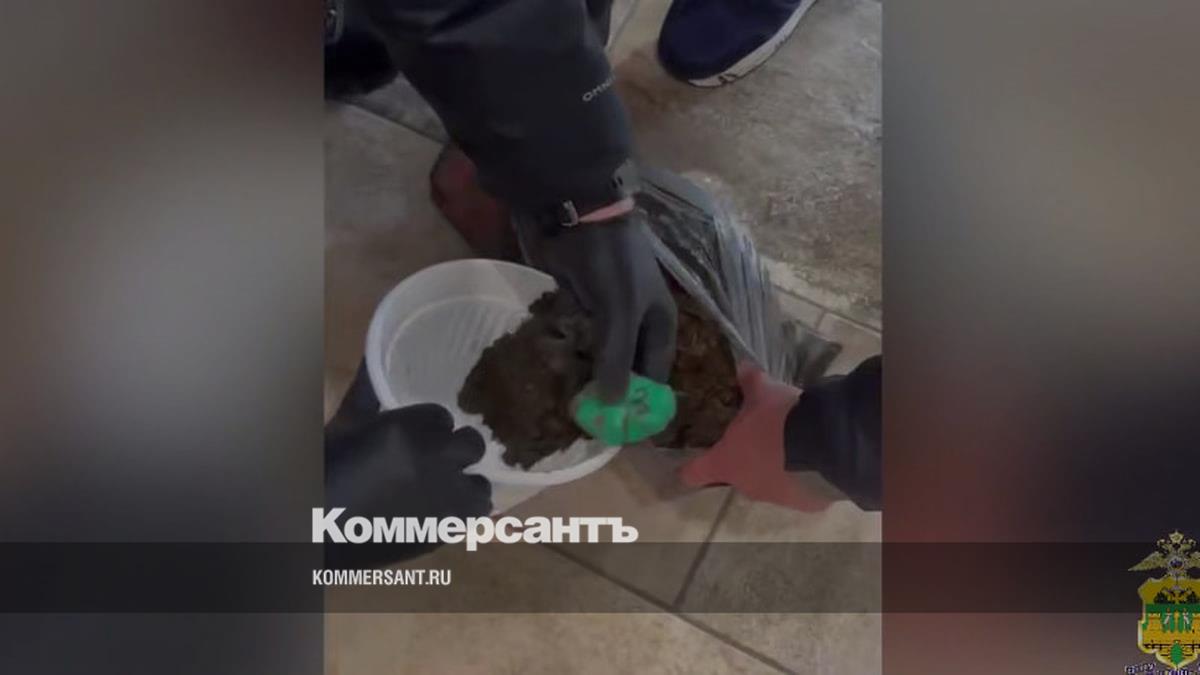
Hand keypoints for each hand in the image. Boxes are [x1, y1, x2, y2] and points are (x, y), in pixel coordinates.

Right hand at [325, 364, 491, 565]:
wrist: (317, 534)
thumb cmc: (325, 473)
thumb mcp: (344, 426)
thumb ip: (367, 392)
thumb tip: (374, 352)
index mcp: (406, 433)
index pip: (442, 416)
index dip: (429, 426)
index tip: (416, 433)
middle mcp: (433, 464)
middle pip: (471, 445)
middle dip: (454, 449)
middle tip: (432, 458)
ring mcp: (443, 502)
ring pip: (479, 485)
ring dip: (464, 483)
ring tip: (441, 488)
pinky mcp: (444, 534)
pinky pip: (473, 516)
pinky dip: (460, 511)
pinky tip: (440, 511)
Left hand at [516, 207, 676, 402]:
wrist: (574, 212)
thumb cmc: (611, 261)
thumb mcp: (620, 311)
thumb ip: (617, 357)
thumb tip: (615, 405)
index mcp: (658, 322)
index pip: (655, 372)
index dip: (643, 400)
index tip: (624, 429)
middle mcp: (635, 321)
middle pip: (626, 366)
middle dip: (611, 390)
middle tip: (589, 421)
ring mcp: (605, 313)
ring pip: (598, 354)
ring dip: (587, 374)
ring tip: (568, 405)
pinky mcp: (577, 305)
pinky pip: (575, 338)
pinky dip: (568, 354)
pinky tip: (554, 375)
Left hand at [680, 364, 831, 511]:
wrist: (825, 445)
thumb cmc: (780, 419)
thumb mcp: (765, 393)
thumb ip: (751, 383)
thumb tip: (742, 367)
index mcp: (726, 462)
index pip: (694, 473)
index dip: (693, 467)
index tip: (694, 462)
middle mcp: (746, 487)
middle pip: (737, 476)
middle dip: (747, 460)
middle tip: (760, 438)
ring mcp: (776, 498)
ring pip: (769, 484)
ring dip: (777, 468)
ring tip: (794, 445)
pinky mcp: (806, 504)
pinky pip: (798, 489)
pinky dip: (803, 477)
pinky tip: (815, 458)